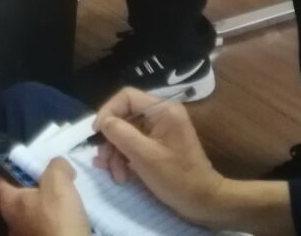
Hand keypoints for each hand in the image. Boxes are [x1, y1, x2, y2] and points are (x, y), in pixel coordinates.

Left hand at [0, 159, 90, 235]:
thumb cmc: (57, 221)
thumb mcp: (58, 183)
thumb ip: (55, 167)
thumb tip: (59, 165)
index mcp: (8, 203)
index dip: (3, 162)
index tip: (18, 154)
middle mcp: (11, 222)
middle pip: (16, 194)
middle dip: (31, 182)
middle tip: (50, 173)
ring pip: (32, 211)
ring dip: (46, 201)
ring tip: (65, 194)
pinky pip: (44, 225)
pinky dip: (54, 217)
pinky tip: (69, 214)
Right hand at [91, 88, 226, 224]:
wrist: (204, 202)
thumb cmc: (176, 177)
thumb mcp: (144, 155)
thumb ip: (120, 133)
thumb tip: (103, 122)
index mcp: (163, 110)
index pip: (126, 97)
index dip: (107, 112)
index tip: (97, 134)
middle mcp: (161, 115)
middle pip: (124, 116)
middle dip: (111, 139)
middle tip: (103, 161)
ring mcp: (160, 131)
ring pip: (126, 132)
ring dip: (116, 153)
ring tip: (115, 174)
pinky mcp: (158, 146)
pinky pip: (134, 144)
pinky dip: (124, 158)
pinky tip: (120, 174)